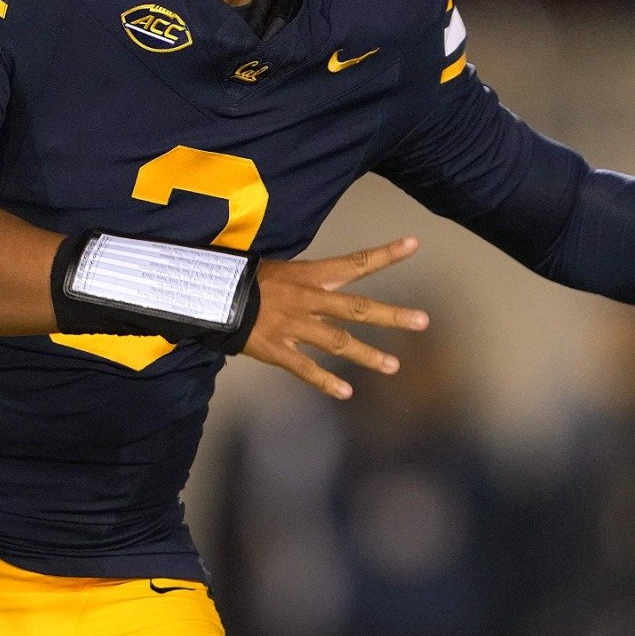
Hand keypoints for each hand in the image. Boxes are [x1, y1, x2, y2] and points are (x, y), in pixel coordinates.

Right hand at [243, 236, 430, 398]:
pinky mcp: (278, 349)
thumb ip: (311, 282)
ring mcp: (295, 326)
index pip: (355, 262)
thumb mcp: (284, 270)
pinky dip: (326, 381)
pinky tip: (346, 392)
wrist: (212, 296)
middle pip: (357, 308)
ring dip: (368, 355)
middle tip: (422, 321)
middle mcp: (309, 299)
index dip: (385, 254)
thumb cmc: (249, 280)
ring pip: (338, 342)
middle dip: (392, 315)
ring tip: (393, 366)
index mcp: (311, 275)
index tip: (414, 243)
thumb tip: (333, 286)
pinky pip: (306, 368)